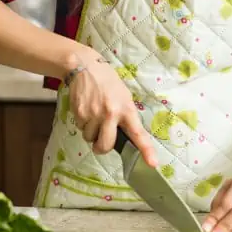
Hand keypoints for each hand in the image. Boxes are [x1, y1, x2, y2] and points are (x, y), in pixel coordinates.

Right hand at [67, 49, 158, 167]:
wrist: (86, 67)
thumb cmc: (109, 83)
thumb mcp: (124, 97)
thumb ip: (126, 115)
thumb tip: (127, 136)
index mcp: (127, 110)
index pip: (138, 133)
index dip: (146, 150)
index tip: (152, 164)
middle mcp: (110, 114)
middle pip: (106, 145)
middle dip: (102, 147)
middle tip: (102, 140)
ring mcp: (93, 114)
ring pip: (90, 139)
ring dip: (92, 133)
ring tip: (94, 116)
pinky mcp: (79, 113)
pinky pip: (81, 129)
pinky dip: (84, 125)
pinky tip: (87, 111)